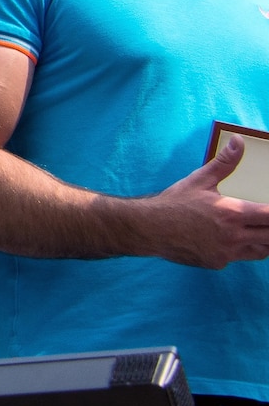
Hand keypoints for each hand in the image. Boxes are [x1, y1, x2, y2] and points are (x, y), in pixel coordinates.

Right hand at [136, 136, 268, 268]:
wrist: (149, 229)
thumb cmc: (173, 203)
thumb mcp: (199, 180)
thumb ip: (224, 163)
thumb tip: (239, 142)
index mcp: (232, 213)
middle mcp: (233, 236)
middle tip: (264, 218)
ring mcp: (226, 253)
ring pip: (261, 251)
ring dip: (263, 241)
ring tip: (257, 231)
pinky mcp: (217, 263)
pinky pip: (239, 257)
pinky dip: (240, 249)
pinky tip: (229, 239)